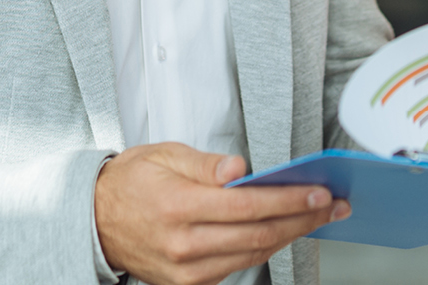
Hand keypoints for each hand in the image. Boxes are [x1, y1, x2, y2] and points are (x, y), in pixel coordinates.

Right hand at [95, 142, 352, 284]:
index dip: (290, 200)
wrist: (95, 221)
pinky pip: (238, 266)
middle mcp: (183, 243)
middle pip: (260, 234)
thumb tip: (240, 169)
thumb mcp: (164, 155)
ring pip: (255, 254)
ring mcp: (187, 270)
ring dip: (291, 236)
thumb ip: (206, 164)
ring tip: (316, 217)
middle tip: (333, 206)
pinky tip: (282, 231)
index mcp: (178, 206)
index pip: (249, 206)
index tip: (319, 192)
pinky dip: (264, 248)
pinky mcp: (189, 284)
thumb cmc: (131, 184)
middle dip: (304, 219)